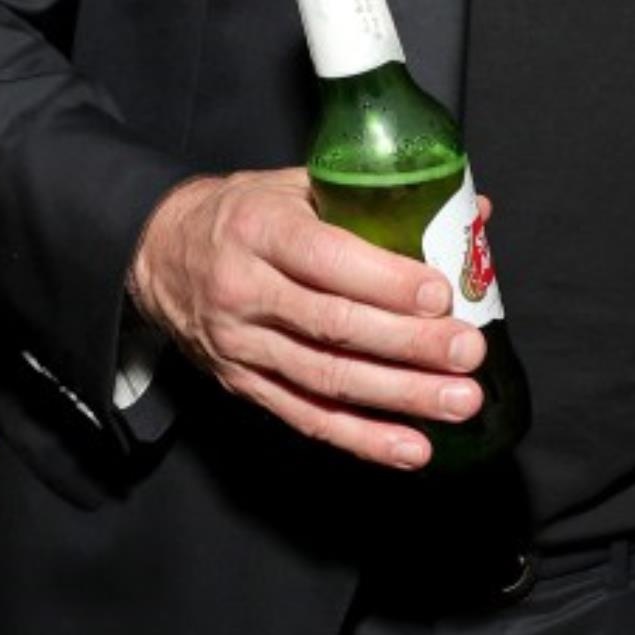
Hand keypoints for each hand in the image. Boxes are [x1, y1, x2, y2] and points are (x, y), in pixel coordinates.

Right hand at [129, 168, 486, 466]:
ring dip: (399, 397)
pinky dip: (363, 439)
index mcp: (260, 229)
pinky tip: (411, 448)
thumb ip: (377, 199)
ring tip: (457, 401)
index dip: (385, 281)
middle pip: (333, 326)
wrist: (160, 255)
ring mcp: (241, 345)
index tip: (440, 294)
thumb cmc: (244, 215)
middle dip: (408, 345)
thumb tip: (474, 211)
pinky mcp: (244, 385)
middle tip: (466, 352)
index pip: (326, 259)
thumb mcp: (296, 186)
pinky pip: (307, 418)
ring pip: (327, 378)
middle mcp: (245, 290)